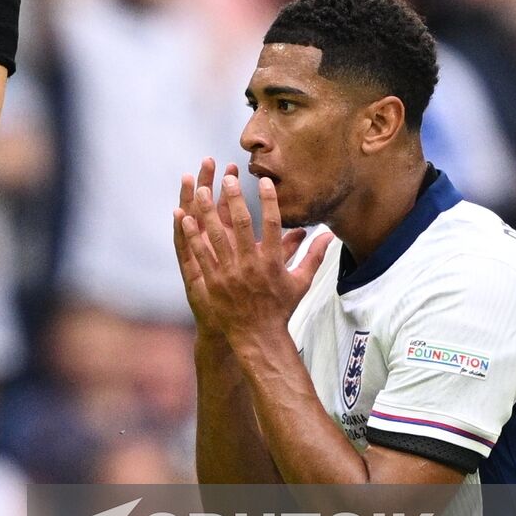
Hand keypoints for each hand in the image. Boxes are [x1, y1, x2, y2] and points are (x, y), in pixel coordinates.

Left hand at [174, 161, 331, 341]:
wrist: (258, 337)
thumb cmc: (281, 308)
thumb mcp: (301, 282)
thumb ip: (314, 256)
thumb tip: (330, 235)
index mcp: (273, 262)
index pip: (272, 225)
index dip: (269, 201)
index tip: (264, 182)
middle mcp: (251, 265)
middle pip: (242, 225)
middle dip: (234, 199)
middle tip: (228, 178)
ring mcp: (230, 273)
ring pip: (217, 236)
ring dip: (207, 212)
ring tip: (200, 190)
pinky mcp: (213, 282)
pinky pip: (201, 254)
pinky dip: (192, 236)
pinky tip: (184, 218)